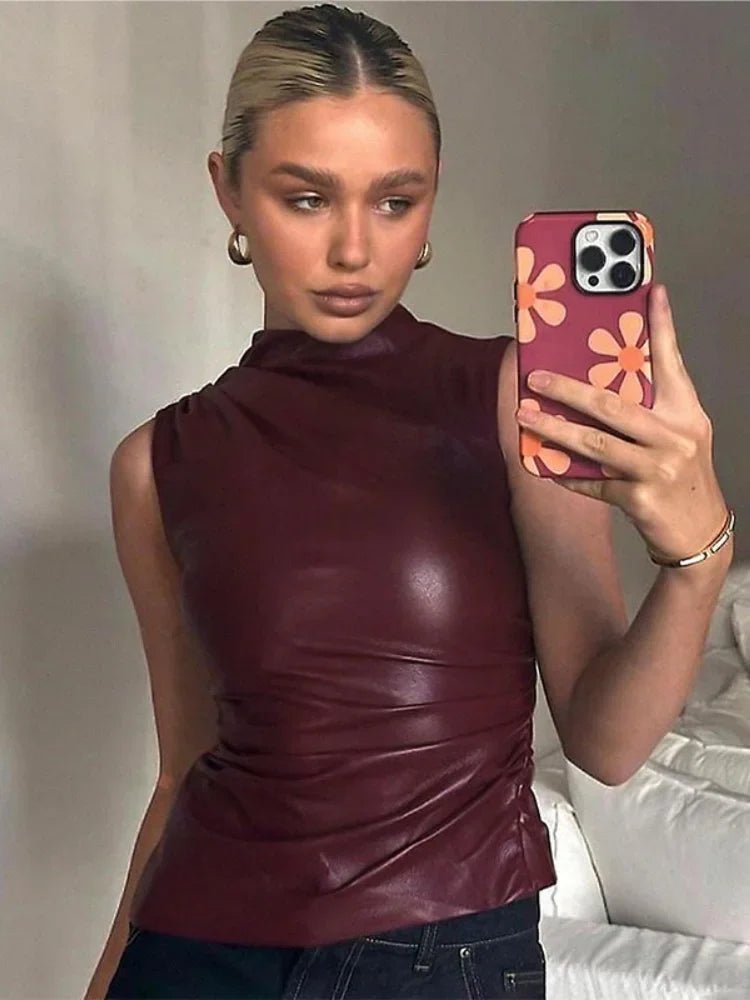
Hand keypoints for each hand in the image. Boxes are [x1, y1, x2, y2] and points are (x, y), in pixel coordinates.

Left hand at [515, 283, 729, 560]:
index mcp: (685, 412)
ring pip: (595, 443)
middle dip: (568, 389)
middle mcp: (675, 436)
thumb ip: (650, 408)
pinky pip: (593, 481)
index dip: (661, 327)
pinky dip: (567, 473)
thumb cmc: (682, 475)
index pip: (672, 362)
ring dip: (554, 429)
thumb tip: (600, 382)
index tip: (651, 292)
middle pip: (613, 405)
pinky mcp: (640, 498)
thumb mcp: (679, 434)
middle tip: (535, 378)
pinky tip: (545, 465)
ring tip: (525, 417)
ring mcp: (658, 468)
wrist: (700, 532)